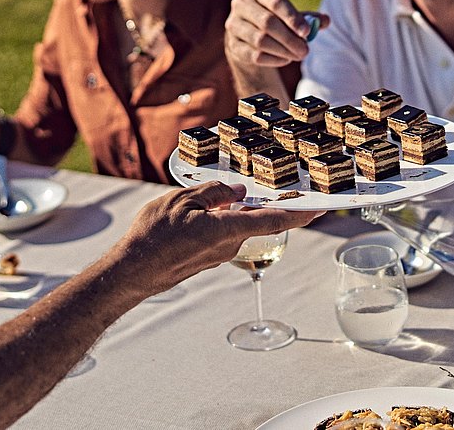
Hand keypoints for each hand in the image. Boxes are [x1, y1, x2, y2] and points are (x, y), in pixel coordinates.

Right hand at [115, 181, 320, 295]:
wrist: (131, 273)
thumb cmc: (153, 237)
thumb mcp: (182, 201)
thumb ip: (214, 192)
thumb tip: (237, 191)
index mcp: (228, 229)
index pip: (275, 220)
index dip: (301, 213)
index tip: (322, 207)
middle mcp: (230, 245)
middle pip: (255, 219)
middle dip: (260, 201)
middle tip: (266, 181)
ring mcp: (220, 255)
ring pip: (236, 225)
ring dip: (234, 209)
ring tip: (218, 192)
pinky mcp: (208, 258)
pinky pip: (222, 233)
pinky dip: (222, 219)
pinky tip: (204, 209)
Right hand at [224, 0, 329, 66]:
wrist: (249, 37)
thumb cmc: (276, 21)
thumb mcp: (291, 17)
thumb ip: (308, 19)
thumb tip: (325, 21)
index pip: (276, 2)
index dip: (292, 18)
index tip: (307, 33)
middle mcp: (241, 4)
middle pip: (267, 23)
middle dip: (289, 39)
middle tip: (305, 51)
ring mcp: (234, 25)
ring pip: (260, 41)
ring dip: (283, 51)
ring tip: (297, 56)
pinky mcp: (233, 45)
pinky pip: (255, 55)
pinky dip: (273, 60)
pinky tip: (285, 59)